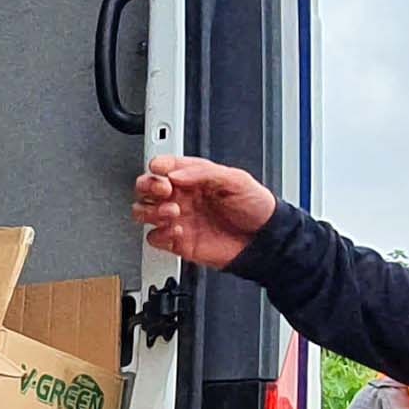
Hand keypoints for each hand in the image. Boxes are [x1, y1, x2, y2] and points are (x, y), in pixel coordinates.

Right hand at [134, 155, 278, 271]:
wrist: (264, 241)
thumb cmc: (256, 207)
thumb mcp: (236, 179)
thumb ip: (204, 172)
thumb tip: (175, 173)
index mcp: (194, 177)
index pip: (164, 167)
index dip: (158, 167)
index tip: (162, 171)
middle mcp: (183, 197)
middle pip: (147, 187)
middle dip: (148, 186)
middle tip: (164, 190)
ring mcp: (179, 219)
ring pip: (144, 212)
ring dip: (152, 211)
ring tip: (173, 212)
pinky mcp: (179, 242)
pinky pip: (155, 238)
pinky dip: (160, 234)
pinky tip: (177, 231)